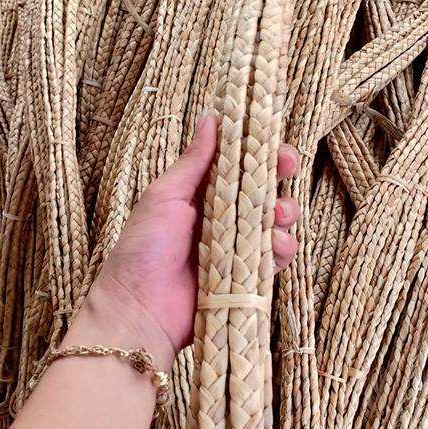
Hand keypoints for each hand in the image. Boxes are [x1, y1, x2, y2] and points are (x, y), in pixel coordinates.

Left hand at [85, 114, 300, 365]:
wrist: (140, 309)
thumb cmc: (144, 249)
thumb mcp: (164, 196)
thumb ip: (193, 162)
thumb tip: (210, 119)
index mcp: (199, 194)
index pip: (236, 165)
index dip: (258, 150)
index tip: (273, 137)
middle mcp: (221, 217)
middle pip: (262, 190)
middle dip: (279, 176)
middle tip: (287, 166)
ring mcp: (235, 247)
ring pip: (274, 222)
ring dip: (284, 212)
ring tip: (277, 215)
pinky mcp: (246, 277)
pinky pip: (274, 258)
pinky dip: (282, 249)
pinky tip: (276, 246)